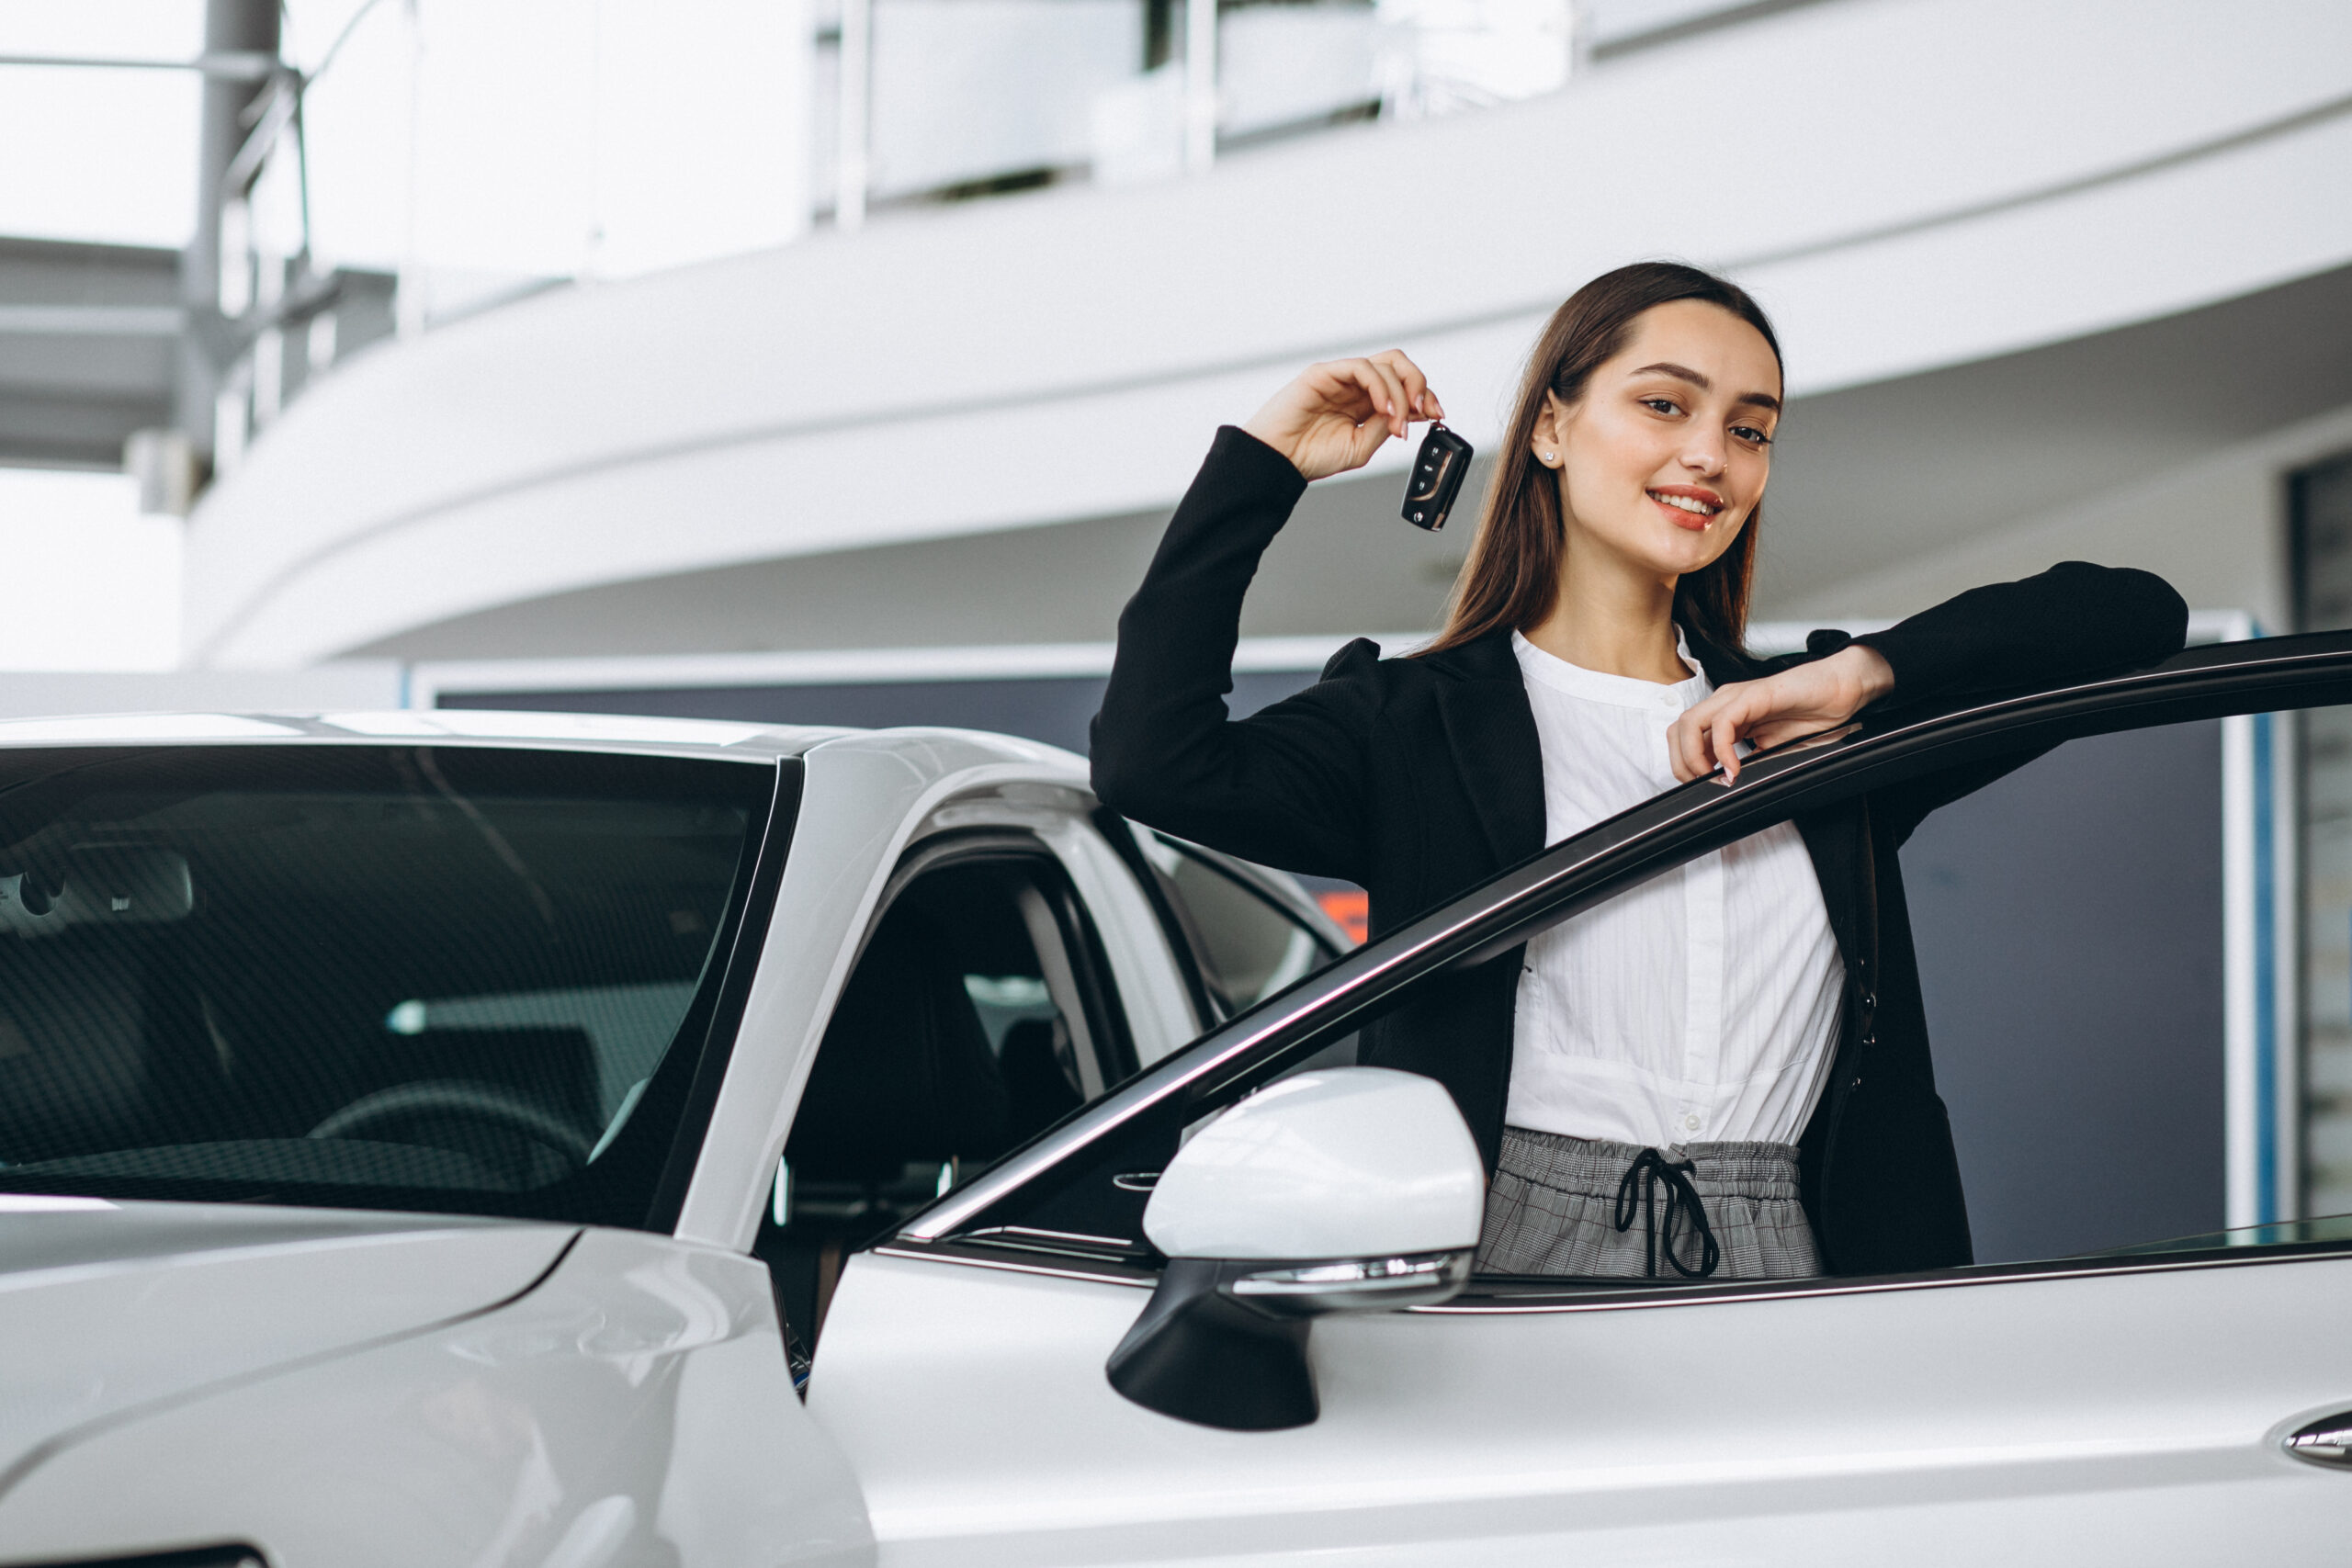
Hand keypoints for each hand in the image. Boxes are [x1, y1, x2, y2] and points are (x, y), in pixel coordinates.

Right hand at [1241, 351, 1444, 481]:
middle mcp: (1355, 386)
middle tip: (1425, 410)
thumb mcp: (1360, 448)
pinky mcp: (1324, 372)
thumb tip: (1412, 412)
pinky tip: (1383, 408)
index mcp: (1365, 402)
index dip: (1425, 397)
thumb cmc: (1311, 456)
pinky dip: (1380, 386)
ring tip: (1398, 420)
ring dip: (1401, 391)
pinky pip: (1361, 367)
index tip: (1437, 416)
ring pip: (1386, 363)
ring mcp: (1341, 377)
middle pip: (1400, 365)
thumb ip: (1384, 426)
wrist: (1278, 461)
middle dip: (1420, 385)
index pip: (1404, 386)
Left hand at [1668, 645, 1894, 784]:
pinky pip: (1723, 722)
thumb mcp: (1772, 750)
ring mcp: (1736, 697)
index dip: (1684, 764)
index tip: (1701, 787)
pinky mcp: (1754, 695)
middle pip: (1678, 731)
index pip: (1683, 737)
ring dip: (1694, 757)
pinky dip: (1722, 749)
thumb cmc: (1812, 715)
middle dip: (1682, 764)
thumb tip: (1731, 787)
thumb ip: (1748, 763)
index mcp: (1726, 715)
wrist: (1841, 691)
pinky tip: (1735, 767)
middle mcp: (1725, 703)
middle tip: (1703, 786)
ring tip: (1716, 778)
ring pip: (1690, 723)